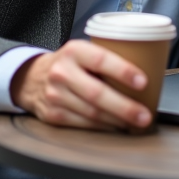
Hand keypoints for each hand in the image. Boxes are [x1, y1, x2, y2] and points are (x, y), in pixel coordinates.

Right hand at [10, 40, 152, 130]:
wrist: (30, 78)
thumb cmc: (69, 64)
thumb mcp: (83, 51)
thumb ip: (106, 58)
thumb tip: (148, 70)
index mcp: (74, 51)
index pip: (101, 60)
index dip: (123, 71)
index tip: (143, 82)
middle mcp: (62, 72)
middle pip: (97, 93)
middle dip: (125, 107)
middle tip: (145, 115)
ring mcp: (55, 95)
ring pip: (91, 113)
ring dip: (117, 121)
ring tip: (136, 123)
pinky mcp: (52, 115)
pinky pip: (83, 124)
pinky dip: (103, 128)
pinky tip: (116, 127)